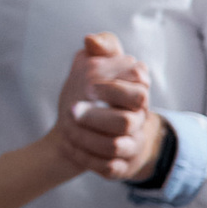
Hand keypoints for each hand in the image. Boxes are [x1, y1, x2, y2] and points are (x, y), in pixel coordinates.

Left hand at [53, 32, 164, 181]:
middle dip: (96, 116)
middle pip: (126, 121)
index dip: (111, 87)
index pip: (137, 89)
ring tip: (67, 127)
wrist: (93, 128)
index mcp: (138, 94)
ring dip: (86, 137)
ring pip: (113, 146)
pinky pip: (106, 167)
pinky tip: (70, 146)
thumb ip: (102, 48)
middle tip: (73, 109)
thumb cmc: (97, 93)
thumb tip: (90, 40)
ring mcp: (131, 145)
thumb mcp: (99, 64)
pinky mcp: (120, 166)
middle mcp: (139, 120)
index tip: (87, 85)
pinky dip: (85, 157)